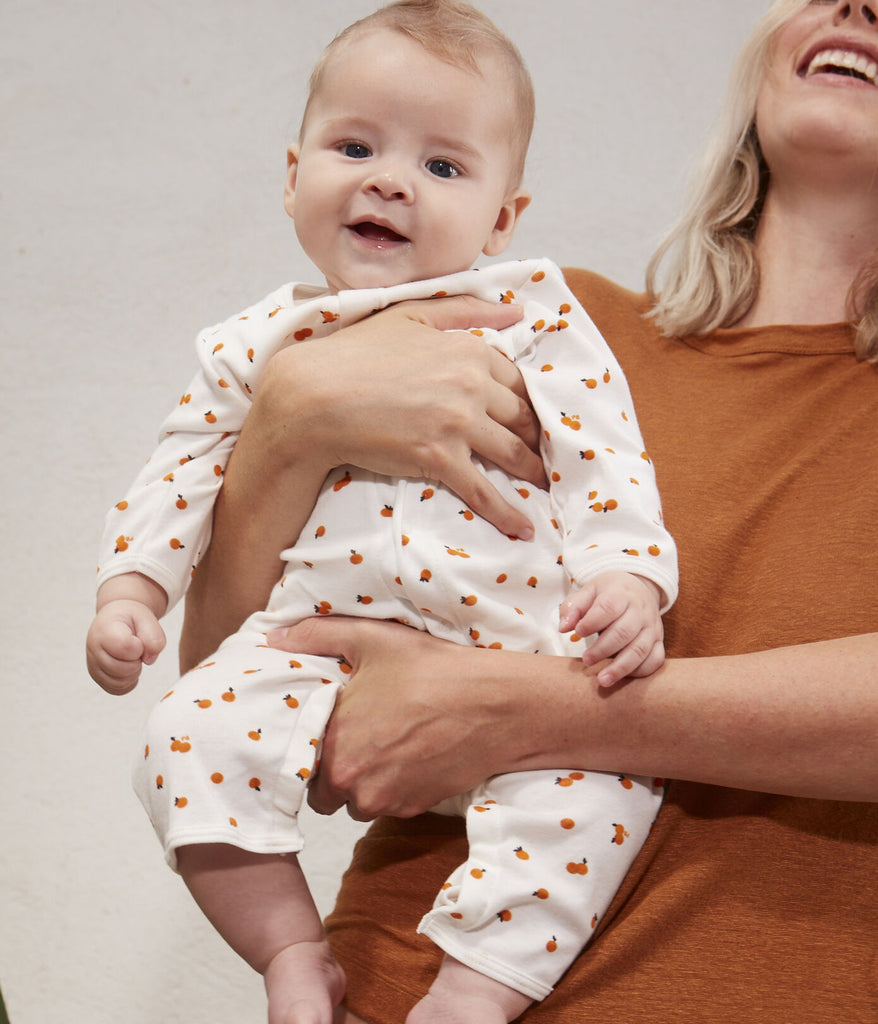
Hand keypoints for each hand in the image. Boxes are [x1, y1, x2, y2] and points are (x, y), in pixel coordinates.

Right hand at [86, 599, 166, 694]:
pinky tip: (129, 666)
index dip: (139, 646)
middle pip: (123, 669)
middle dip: (137, 660)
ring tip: (132, 656)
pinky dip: (128, 681)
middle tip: (136, 648)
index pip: (125, 648)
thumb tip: (149, 659)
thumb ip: (154, 636)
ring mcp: (93, 665)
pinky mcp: (97, 677)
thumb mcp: (146, 618)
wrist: (115, 619)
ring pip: (119, 683)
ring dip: (134, 672)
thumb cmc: (129, 619)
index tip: (137, 638)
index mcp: (105, 629)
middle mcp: (94, 648)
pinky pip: (117, 689)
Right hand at [256, 295, 546, 539]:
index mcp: (469, 349)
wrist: (314, 397)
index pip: (517, 380)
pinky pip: (483, 490)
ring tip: (546, 485)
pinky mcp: (439, 458)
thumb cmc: (355, 353)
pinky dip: (506, 511)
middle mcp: (471, 385)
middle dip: (538, 438)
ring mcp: (457, 424)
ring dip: (532, 472)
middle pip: (522, 417)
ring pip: (511, 453)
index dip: (530, 402)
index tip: (538, 419)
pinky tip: (523, 527)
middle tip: (550, 454)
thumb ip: (467, 308)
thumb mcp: (412, 315)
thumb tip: (516, 310)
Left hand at [266, 617, 514, 819]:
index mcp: (336, 745)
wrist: (496, 706)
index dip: (312, 748)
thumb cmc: (433, 670)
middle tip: (359, 736)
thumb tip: (275, 638)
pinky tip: (412, 754)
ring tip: (388, 744)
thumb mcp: (372, 639)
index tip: (330, 731)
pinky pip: (391, 805)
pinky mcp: (416, 808)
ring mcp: (387, 800)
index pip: (300, 765)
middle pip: (326, 792)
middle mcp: (355, 783)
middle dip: (337, 770)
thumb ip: (317, 635)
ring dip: (366, 783)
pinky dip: (396, 787)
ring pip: (358, 802)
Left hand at [559, 572, 664, 687]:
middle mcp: (640, 611)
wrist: (639, 589)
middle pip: (623, 632)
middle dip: (603, 650)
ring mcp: (652, 627)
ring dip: (620, 667)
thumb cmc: (609, 593)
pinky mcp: (659, 641)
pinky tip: (623, 677)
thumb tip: (563, 628)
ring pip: (640, 649)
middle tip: (586, 660)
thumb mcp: (589, 591)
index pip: (608, 607)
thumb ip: (573, 607)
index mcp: (621, 594)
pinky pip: (655, 659)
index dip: (592, 622)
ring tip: (602, 680)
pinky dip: (641, 671)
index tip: (578, 632)